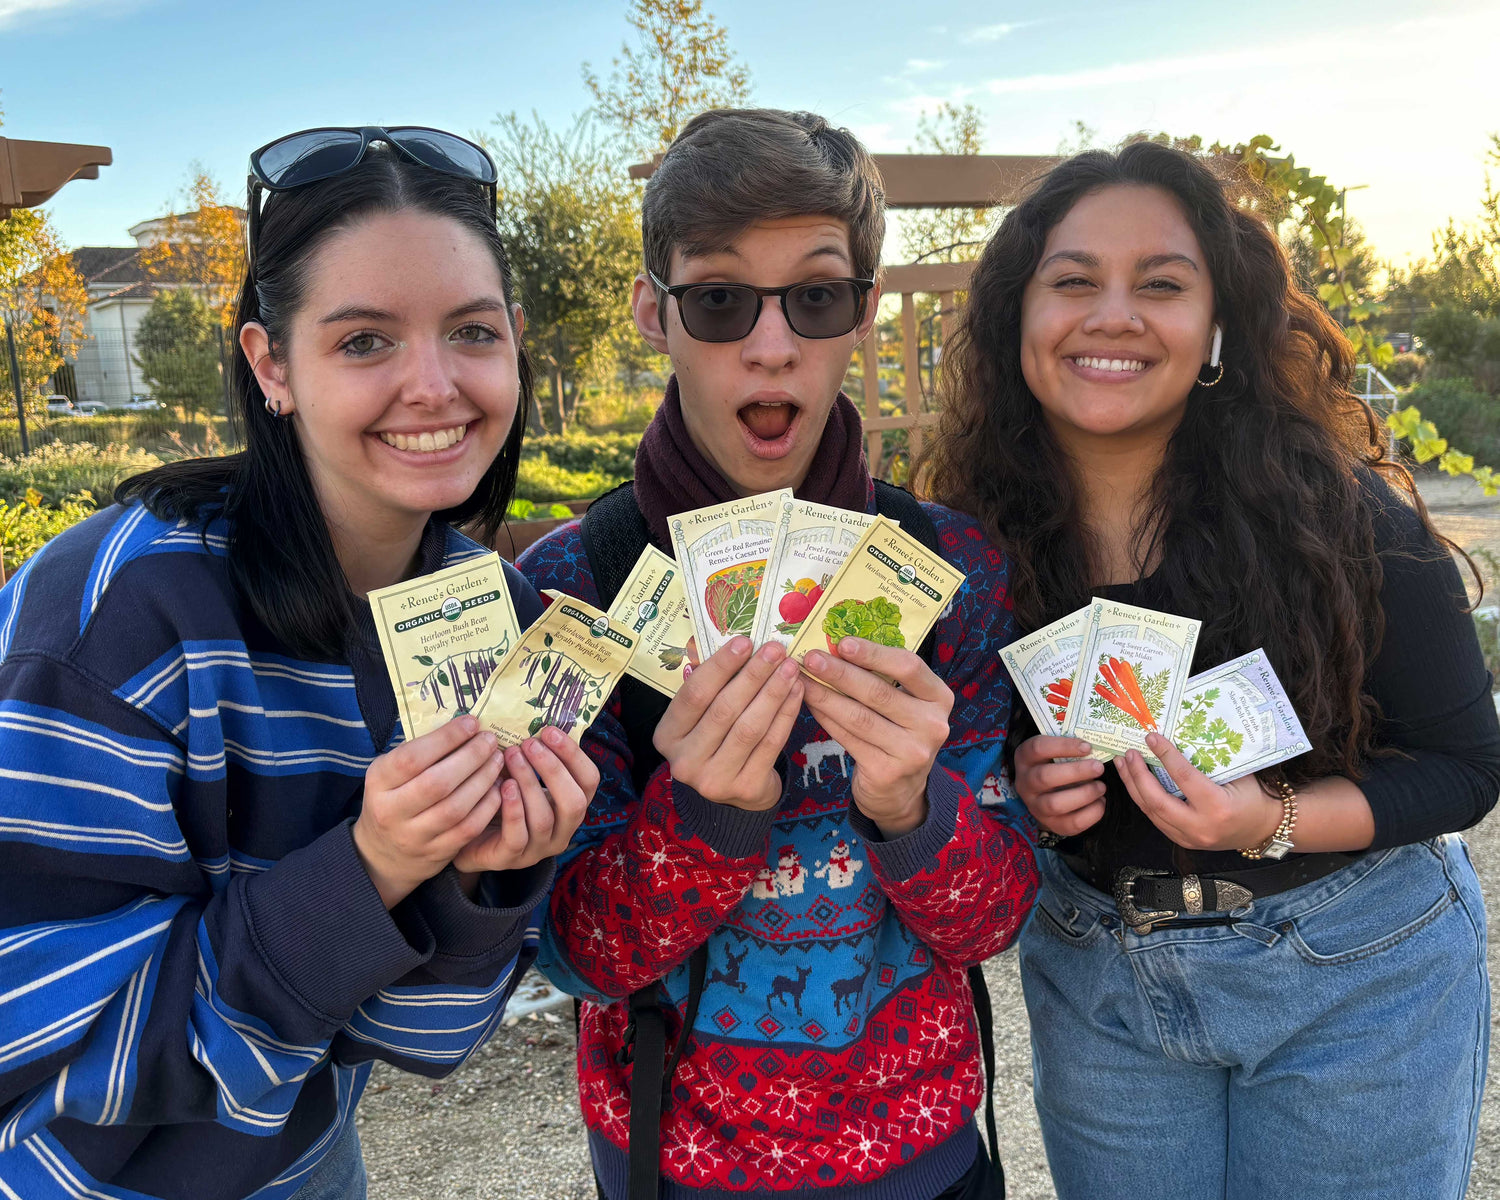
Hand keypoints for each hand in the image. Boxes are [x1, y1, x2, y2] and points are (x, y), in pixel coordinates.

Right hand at [353, 716, 504, 908]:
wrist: (383, 852)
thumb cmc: (394, 798)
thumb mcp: (391, 773)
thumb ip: (420, 753)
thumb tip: (464, 725)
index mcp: (378, 782)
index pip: (412, 758)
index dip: (446, 738)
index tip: (472, 723)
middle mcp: (391, 811)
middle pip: (437, 783)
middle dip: (470, 757)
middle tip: (490, 741)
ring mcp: (414, 836)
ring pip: (455, 807)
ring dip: (483, 780)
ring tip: (497, 760)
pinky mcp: (436, 853)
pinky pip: (468, 828)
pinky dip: (487, 806)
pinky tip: (498, 788)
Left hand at [454, 726, 598, 874]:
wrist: (466, 837)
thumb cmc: (499, 799)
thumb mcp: (523, 776)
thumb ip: (534, 756)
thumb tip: (534, 717)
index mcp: (571, 807)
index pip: (589, 781)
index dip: (574, 755)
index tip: (549, 730)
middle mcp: (562, 830)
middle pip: (574, 802)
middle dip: (553, 769)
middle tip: (529, 743)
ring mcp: (538, 849)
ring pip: (544, 818)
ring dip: (529, 782)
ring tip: (510, 756)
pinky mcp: (511, 859)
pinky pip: (518, 836)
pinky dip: (512, 808)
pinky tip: (502, 786)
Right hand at [653, 636, 804, 811]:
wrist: (733, 792)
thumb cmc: (716, 741)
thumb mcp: (700, 718)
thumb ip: (713, 689)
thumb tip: (745, 647)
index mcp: (667, 736)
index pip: (694, 695)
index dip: (720, 666)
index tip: (745, 642)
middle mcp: (685, 761)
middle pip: (724, 710)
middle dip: (753, 675)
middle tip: (775, 650)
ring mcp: (715, 779)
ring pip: (750, 727)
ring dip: (773, 692)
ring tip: (790, 668)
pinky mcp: (746, 788)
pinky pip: (771, 744)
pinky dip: (786, 715)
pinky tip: (796, 692)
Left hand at [801, 637, 950, 836]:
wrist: (901, 790)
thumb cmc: (897, 733)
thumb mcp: (905, 704)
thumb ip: (883, 679)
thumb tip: (837, 647)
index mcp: (939, 697)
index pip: (909, 667)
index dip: (874, 653)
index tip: (843, 642)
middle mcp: (933, 724)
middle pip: (879, 692)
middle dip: (840, 673)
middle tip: (811, 659)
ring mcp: (912, 751)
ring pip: (859, 717)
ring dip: (826, 696)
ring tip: (803, 681)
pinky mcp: (888, 771)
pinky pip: (849, 738)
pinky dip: (827, 719)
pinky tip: (810, 706)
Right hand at [1013, 736, 1106, 836]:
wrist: (1045, 794)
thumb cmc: (1055, 764)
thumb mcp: (1055, 751)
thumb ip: (1071, 748)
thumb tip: (1100, 746)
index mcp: (1025, 758)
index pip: (1038, 748)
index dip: (1064, 746)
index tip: (1087, 747)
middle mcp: (1025, 783)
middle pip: (1045, 777)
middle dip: (1076, 772)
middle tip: (1099, 767)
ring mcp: (1035, 806)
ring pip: (1055, 804)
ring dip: (1083, 794)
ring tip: (1101, 787)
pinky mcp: (1051, 824)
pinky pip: (1070, 823)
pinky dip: (1091, 813)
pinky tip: (1101, 802)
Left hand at [1113, 732, 1281, 850]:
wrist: (1264, 828)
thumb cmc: (1254, 797)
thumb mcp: (1238, 775)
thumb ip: (1209, 761)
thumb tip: (1179, 736)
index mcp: (1217, 807)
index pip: (1184, 778)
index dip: (1165, 755)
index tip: (1151, 737)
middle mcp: (1201, 827)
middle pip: (1157, 801)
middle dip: (1137, 776)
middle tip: (1128, 753)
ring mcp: (1190, 838)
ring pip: (1151, 812)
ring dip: (1133, 787)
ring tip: (1122, 765)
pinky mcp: (1183, 841)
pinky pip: (1156, 819)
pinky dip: (1143, 800)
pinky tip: (1134, 783)